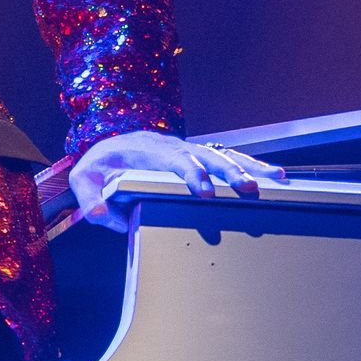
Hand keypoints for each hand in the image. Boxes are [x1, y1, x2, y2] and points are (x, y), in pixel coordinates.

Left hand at [69, 130, 283, 232]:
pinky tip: (275, 177)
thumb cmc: (100, 166)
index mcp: (147, 149)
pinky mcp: (199, 158)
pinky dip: (251, 165)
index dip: (191, 174)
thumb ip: (89, 198)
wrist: (111, 148)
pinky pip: (228, 159)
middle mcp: (173, 146)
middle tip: (248, 189)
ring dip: (248, 167)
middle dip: (228, 172)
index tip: (204, 192)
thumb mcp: (85, 179)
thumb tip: (100, 214)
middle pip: (206, 155)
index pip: (173, 159)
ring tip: (275, 180)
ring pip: (223, 154)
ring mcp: (189, 150)